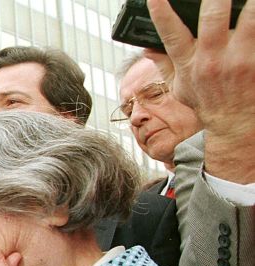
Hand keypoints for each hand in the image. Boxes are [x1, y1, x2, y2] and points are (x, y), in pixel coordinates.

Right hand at [146, 0, 254, 182]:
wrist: (235, 127)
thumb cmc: (208, 105)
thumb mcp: (179, 87)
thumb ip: (164, 65)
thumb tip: (147, 49)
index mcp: (188, 62)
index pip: (169, 33)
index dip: (160, 12)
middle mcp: (211, 59)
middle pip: (212, 16)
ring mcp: (238, 59)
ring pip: (249, 20)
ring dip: (250, 5)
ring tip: (248, 0)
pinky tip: (254, 13)